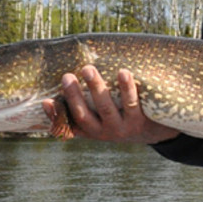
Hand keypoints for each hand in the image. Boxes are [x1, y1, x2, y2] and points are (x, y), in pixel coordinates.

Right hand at [42, 65, 179, 143]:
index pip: (68, 126)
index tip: (45, 101)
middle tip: (67, 75)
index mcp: (92, 131)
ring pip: (106, 108)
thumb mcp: (103, 118)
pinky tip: (123, 72)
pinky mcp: (140, 121)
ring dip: (96, 88)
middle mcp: (105, 132)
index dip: (55, 116)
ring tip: (88, 68)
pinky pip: (132, 103)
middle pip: (85, 116)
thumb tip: (56, 91)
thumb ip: (83, 108)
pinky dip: (126, 87)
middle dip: (74, 96)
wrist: (157, 129)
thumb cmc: (123, 117)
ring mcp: (123, 127)